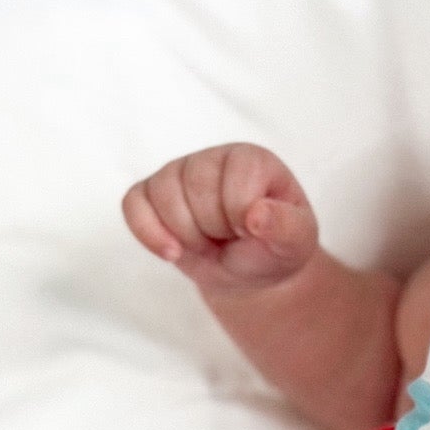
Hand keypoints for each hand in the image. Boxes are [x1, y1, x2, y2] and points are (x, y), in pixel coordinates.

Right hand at [122, 143, 318, 293]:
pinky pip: (133, 204)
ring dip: (186, 235)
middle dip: (213, 229)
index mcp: (252, 160)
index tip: (253, 230)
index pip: (235, 184)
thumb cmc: (275, 248)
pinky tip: (173, 253)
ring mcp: (179, 173)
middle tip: (230, 238)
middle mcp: (213, 158)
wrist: (250, 272)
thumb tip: (258, 214)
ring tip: (208, 241)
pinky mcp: (151, 194)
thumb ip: (288, 228)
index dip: (241, 219)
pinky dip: (149, 233)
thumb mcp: (297, 243)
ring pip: (163, 196)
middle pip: (195, 189)